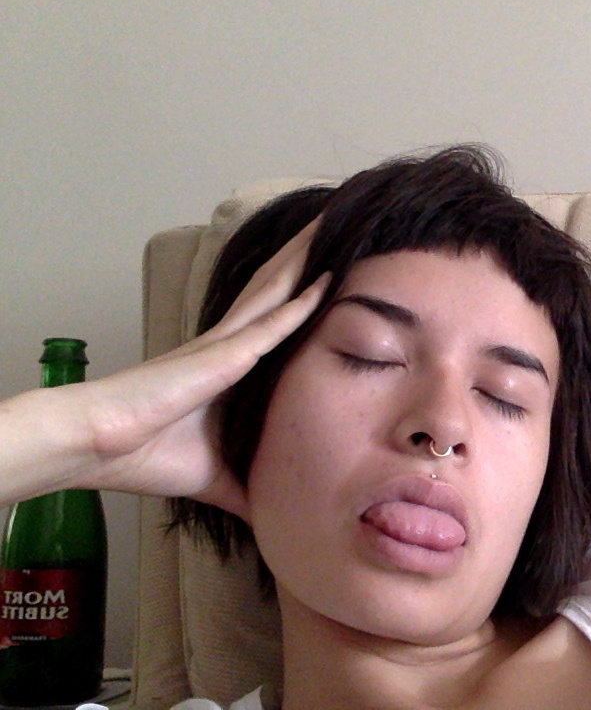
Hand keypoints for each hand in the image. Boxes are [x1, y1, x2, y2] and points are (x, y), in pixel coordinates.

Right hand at [0, 220, 327, 513]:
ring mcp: (226, 346)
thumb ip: (249, 486)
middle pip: (279, 290)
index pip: (276, 319)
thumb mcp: (220, 474)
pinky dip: (298, 305)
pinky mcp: (220, 358)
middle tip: (339, 226)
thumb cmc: (153, 453)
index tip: (334, 271)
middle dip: (308, 258)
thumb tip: (277, 513)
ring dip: (306, 262)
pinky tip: (324, 282)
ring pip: (276, 292)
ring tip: (333, 227)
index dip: (303, 291)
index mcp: (232, 364)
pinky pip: (268, 327)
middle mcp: (232, 344)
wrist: (102, 446)